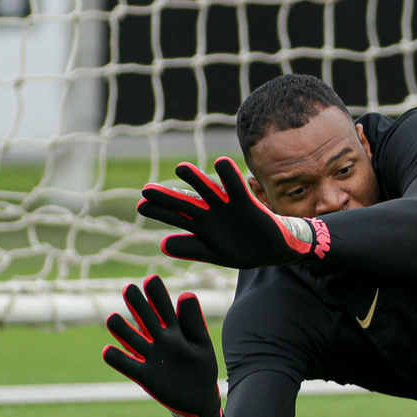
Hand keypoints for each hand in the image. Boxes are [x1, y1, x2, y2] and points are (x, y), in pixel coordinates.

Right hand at [102, 275, 221, 416]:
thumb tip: (186, 293)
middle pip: (146, 318)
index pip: (165, 308)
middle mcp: (159, 340)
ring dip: (122, 330)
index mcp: (176, 330)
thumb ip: (193, 321)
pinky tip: (107, 350)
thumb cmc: (201, 367)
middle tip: (129, 288)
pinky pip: (127, 365)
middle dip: (137, 304)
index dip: (157, 294)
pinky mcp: (144, 375)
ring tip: (113, 318)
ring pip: (132, 339)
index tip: (150, 278)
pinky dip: (117, 358)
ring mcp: (150, 357)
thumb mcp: (201, 343)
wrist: (198, 398)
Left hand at [137, 156, 327, 268]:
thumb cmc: (243, 250)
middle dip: (167, 197)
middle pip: (186, 203)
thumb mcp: (214, 254)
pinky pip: (236, 188)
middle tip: (146, 190)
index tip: (142, 205)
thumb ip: (191, 249)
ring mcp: (228, 207)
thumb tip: (163, 244)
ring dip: (195, 180)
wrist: (274, 249)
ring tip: (180, 169)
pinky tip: (221, 162)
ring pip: (208, 191)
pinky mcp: (247, 204)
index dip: (158, 211)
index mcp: (201, 227)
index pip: (176, 217)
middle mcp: (211, 213)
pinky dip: (229, 176)